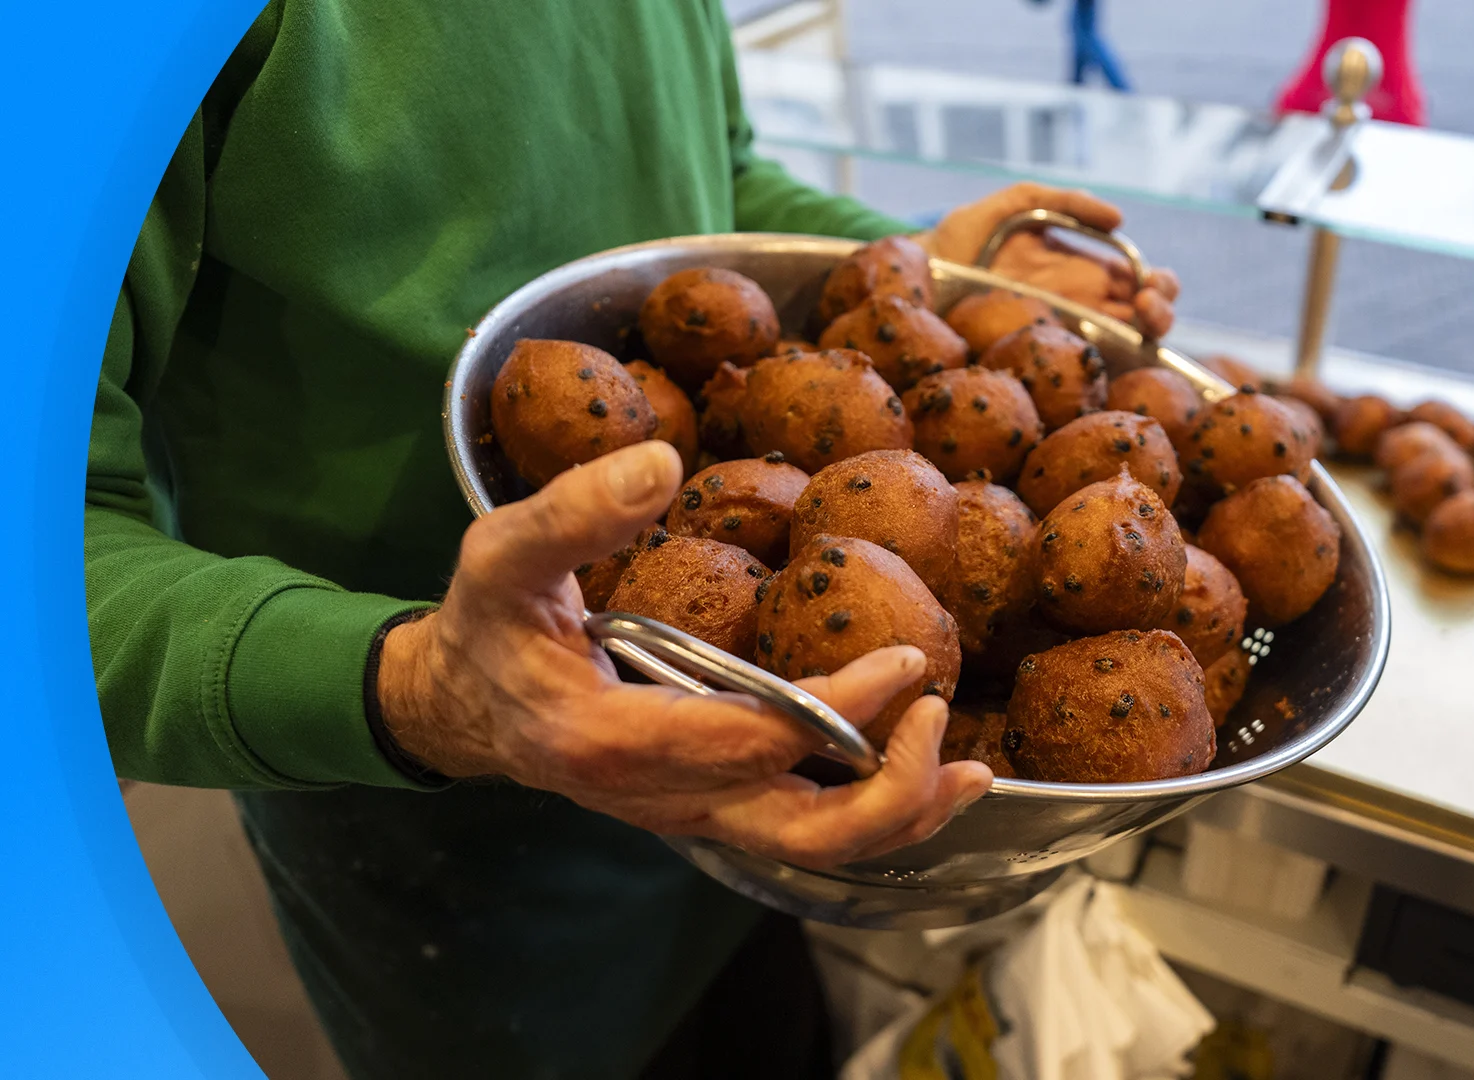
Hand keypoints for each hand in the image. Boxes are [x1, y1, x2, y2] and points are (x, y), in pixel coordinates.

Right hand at [377, 441, 994, 869]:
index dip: (832, 711)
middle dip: (886, 789)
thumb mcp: (501, 555)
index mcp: (607, 741)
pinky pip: (805, 828)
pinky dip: (878, 812)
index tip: (901, 661)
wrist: (463, 706)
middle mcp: (659, 797)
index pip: (745, 743)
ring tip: (971, 769)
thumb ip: (572, 511)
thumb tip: (662, 463)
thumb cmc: (487, 626)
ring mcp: (691, 813)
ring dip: (900, 816)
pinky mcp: (713, 806)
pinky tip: (934, 775)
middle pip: (796, 831)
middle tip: (938, 712)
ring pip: (811, 847)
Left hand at [918, 181, 1180, 337]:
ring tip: (1146, 318)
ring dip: (1150, 330)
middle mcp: (1076, 306)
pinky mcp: (1040, 356)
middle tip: (1152, 301)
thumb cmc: (959, 242)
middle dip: (1162, 308)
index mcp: (1077, 271)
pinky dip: (1116, 360)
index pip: (1134, 281)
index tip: (1151, 281)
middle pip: (1140, 314)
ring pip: (1124, 342)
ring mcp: (1059, 334)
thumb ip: (1062, 199)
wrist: (914, 276)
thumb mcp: (1013, 204)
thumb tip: (1118, 219)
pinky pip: (1084, 365)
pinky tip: (1120, 346)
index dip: (1157, 283)